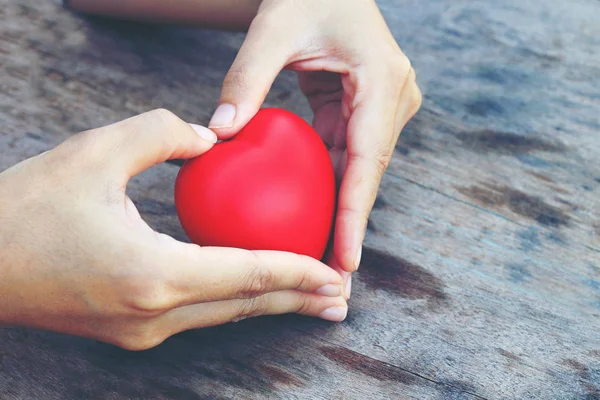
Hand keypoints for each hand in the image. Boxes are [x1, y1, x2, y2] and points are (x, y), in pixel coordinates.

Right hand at [0, 109, 345, 350]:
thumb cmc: (27, 208)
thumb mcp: (95, 151)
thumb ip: (162, 134)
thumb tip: (210, 138)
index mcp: (152, 274)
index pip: (246, 273)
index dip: (297, 273)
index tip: (334, 274)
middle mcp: (153, 314)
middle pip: (245, 305)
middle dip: (298, 302)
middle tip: (342, 298)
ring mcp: (141, 332)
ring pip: (224, 316)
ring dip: (270, 306)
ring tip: (312, 302)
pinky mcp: (130, 332)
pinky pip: (197, 315)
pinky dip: (233, 302)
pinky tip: (251, 290)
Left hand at [208, 0, 421, 295]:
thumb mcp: (272, 29)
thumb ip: (246, 79)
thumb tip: (218, 133)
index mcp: (382, 80)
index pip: (368, 159)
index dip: (356, 214)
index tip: (345, 260)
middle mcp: (393, 98)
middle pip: (368, 175)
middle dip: (350, 225)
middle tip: (330, 278)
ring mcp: (383, 106)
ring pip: (360, 170)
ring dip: (341, 212)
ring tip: (322, 259)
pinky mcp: (366, 109)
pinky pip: (347, 155)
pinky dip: (330, 185)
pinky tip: (312, 216)